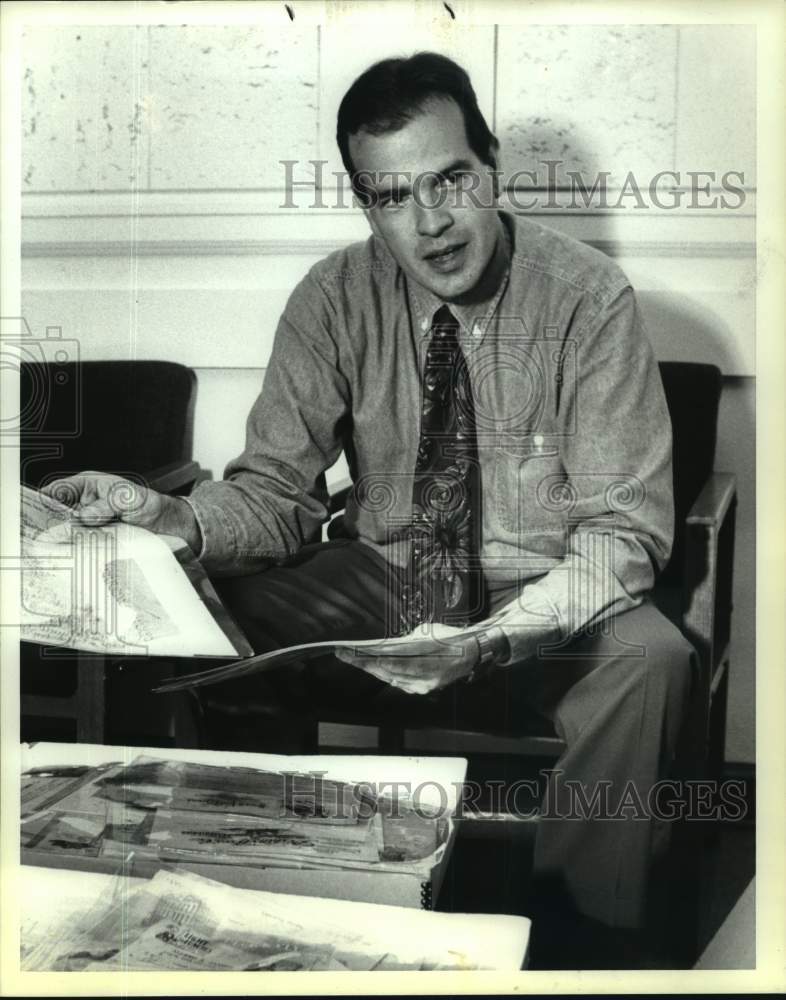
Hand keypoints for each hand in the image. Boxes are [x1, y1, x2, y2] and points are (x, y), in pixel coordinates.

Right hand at [39, 472, 199, 548]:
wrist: (168, 524)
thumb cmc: (148, 503)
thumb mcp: (127, 498)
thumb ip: (104, 506)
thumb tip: (83, 517)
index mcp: (86, 487)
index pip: (55, 492)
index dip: (41, 502)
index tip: (32, 516)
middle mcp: (83, 506)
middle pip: (56, 516)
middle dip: (48, 527)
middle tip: (39, 540)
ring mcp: (88, 525)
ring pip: (66, 534)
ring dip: (62, 542)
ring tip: (53, 552)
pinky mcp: (96, 541)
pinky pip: (81, 547)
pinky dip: (77, 553)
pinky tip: (73, 560)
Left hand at [335, 623, 479, 695]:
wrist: (473, 653)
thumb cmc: (450, 637)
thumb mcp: (427, 632)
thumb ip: (406, 641)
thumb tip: (385, 647)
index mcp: (425, 653)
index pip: (388, 657)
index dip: (368, 657)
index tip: (352, 652)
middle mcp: (425, 671)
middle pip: (386, 669)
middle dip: (364, 662)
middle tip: (344, 655)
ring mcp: (425, 683)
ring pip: (391, 678)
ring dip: (373, 670)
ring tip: (355, 660)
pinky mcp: (426, 688)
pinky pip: (401, 684)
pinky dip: (388, 676)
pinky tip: (376, 670)